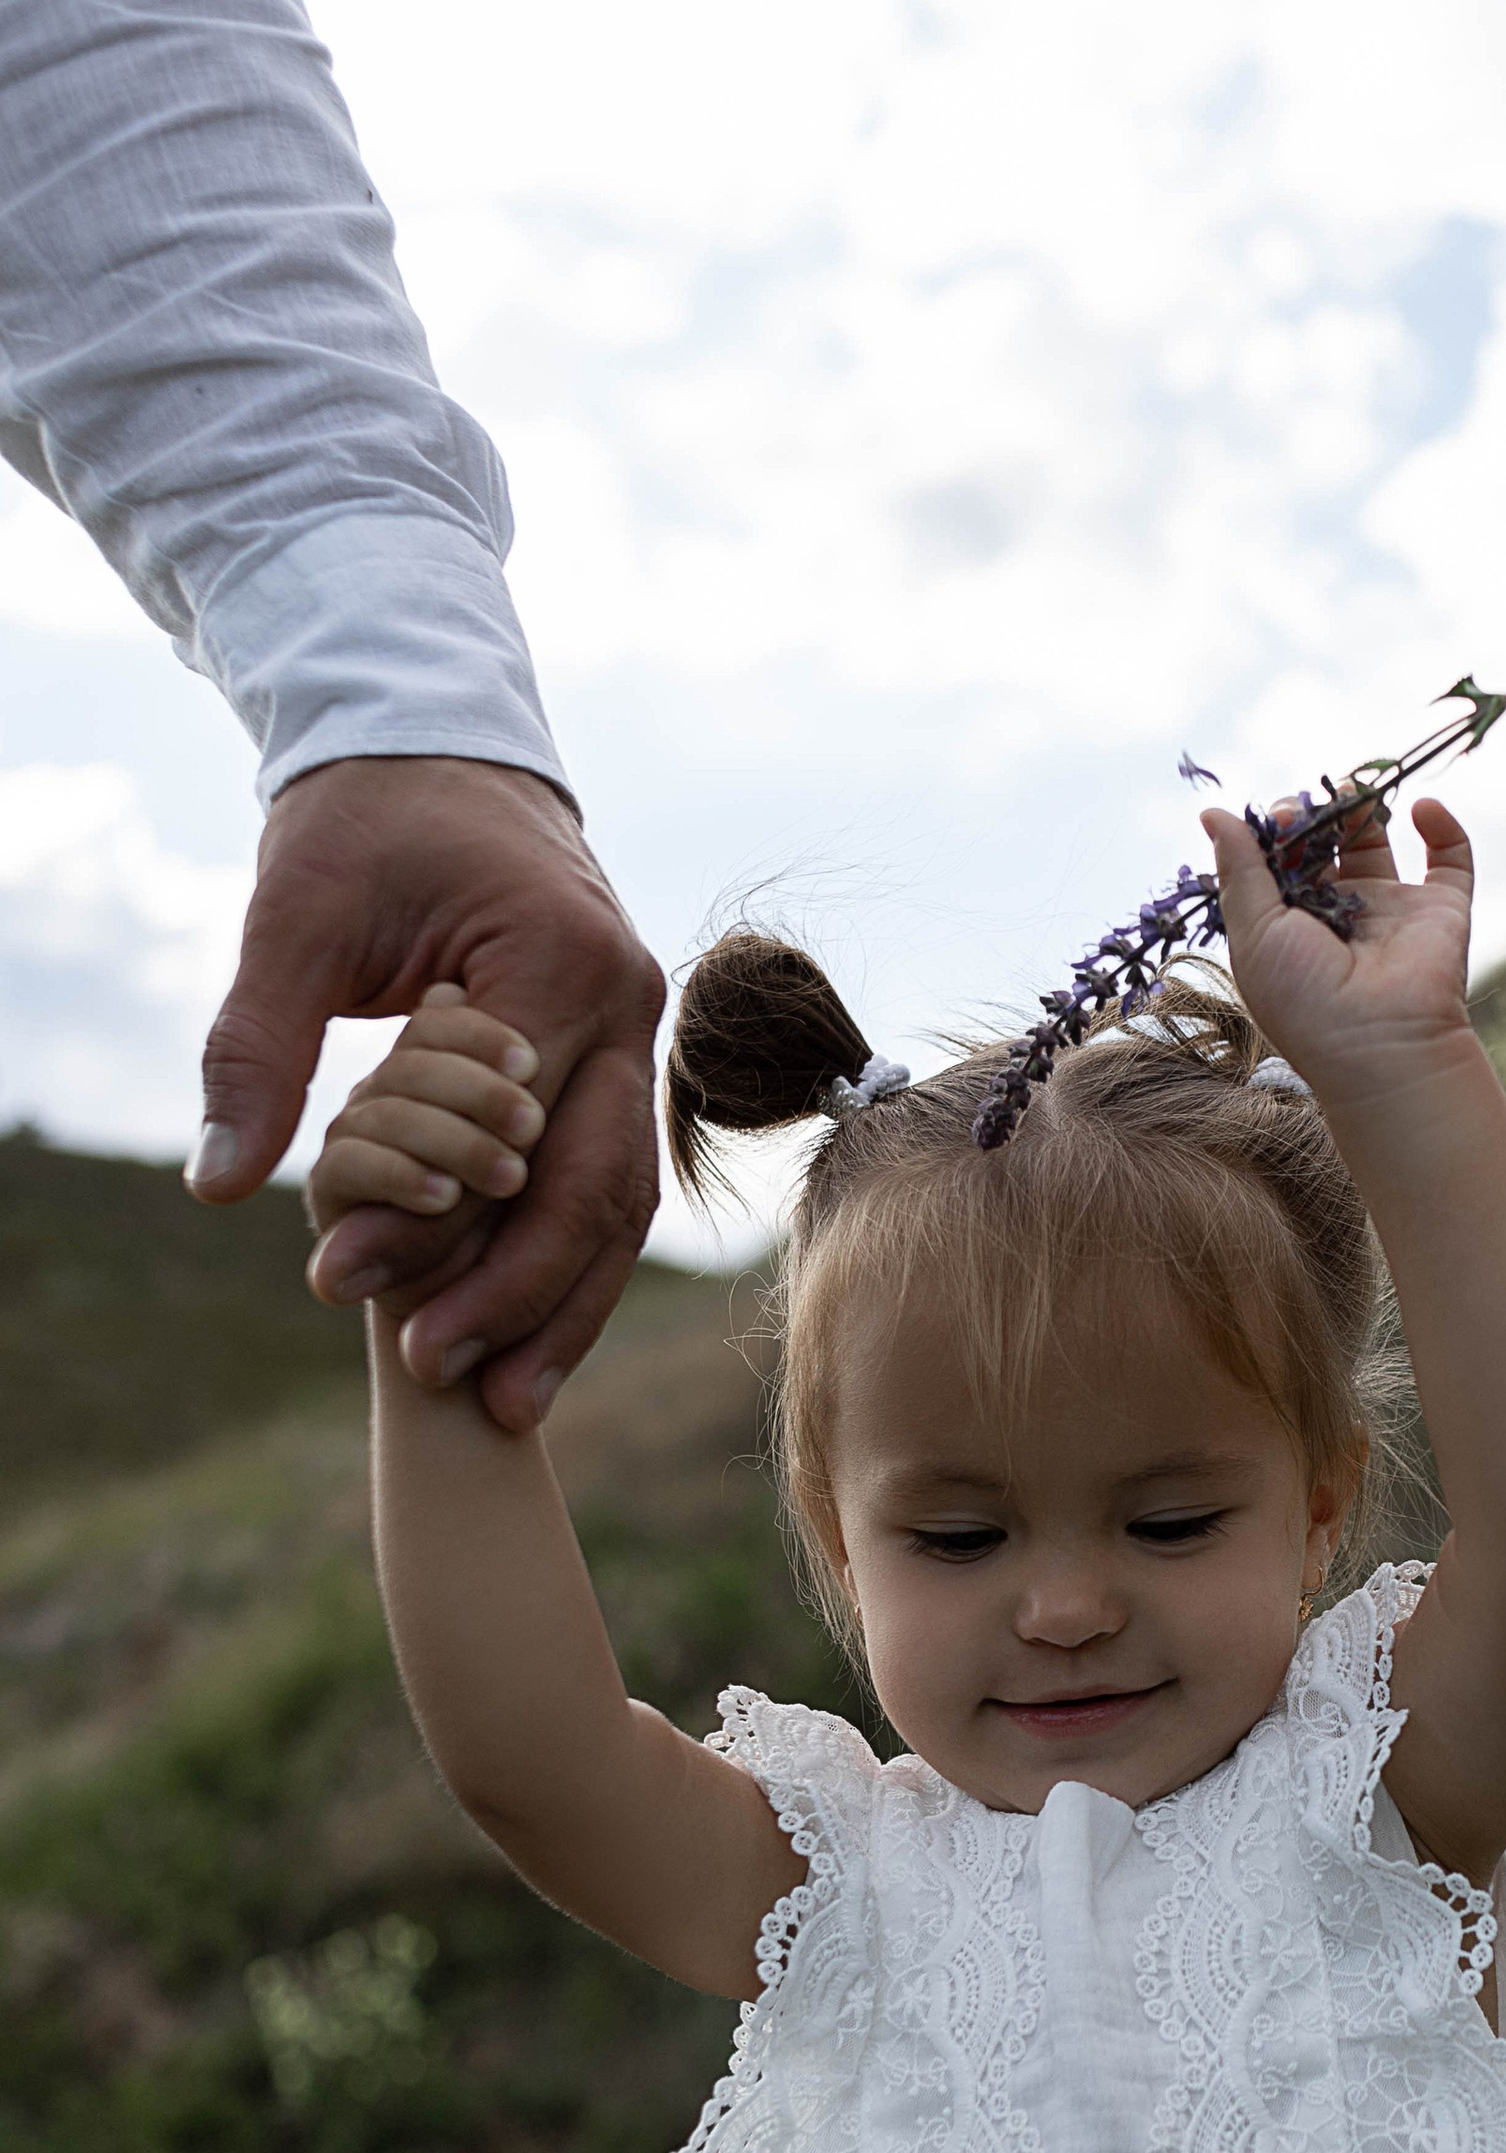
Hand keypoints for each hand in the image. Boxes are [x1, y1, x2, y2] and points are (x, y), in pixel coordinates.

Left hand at [185, 757, 663, 1428]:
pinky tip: (528, 1343)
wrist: (442, 749)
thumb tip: (219, 1179)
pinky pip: (612, 1181)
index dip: (438, 1221)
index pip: (509, 1126)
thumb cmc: (365, 823)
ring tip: (504, 1403)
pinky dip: (571, 1266)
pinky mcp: (620, 1059)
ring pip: (623, 1203)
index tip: (344, 1286)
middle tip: (435, 1376)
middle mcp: (627, 1004)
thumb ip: (259, 1046)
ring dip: (563, 1307)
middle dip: (518, 1295)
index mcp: (557, 960)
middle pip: (596, 1187)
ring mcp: (639, 1035)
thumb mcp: (293, 916)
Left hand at [1201, 793, 1474, 1097]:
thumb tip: (1211, 812)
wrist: (1380, 1046)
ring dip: (1362, 807)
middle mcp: (1339, 914)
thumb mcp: (1253, 930)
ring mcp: (1391, 910)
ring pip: (1376, 839)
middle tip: (1306, 809)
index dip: (1274, 830)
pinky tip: (1421, 806)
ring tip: (1351, 794)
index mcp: (1289, 924)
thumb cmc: (1304, 998)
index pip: (1277, 859)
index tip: (1275, 820)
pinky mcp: (1441, 910)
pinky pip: (1450, 858)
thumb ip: (1239, 868)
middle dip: (1312, 814)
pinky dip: (1442, 825)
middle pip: (1323, 842)